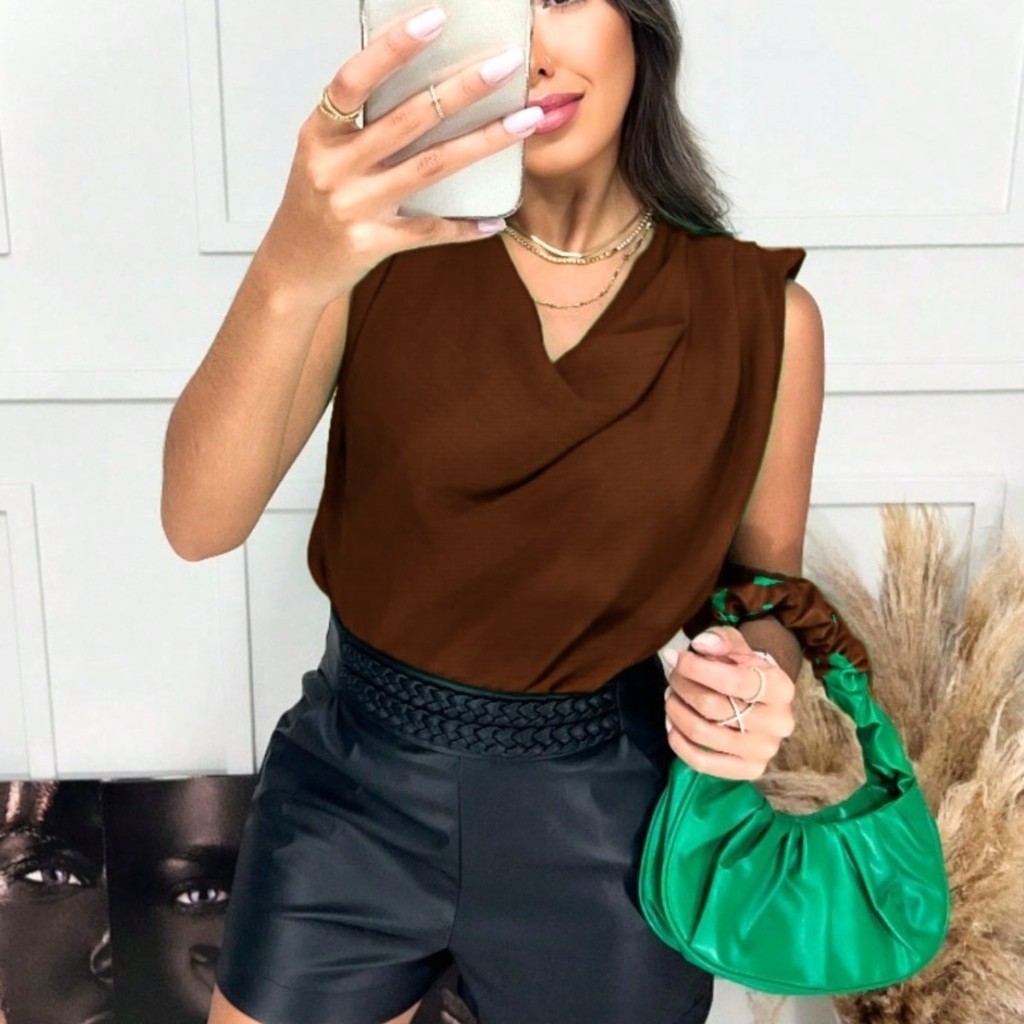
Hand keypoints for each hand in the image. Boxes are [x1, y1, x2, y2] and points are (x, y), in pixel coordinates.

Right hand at [255, 4, 543, 308]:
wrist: (292, 269)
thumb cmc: (314, 205)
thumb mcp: (323, 155)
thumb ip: (361, 124)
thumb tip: (426, 85)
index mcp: (320, 134)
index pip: (355, 80)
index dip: (394, 48)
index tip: (436, 20)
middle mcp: (334, 167)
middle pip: (410, 119)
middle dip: (464, 87)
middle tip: (507, 63)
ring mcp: (354, 207)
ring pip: (431, 166)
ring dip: (484, 142)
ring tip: (525, 122)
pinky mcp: (373, 243)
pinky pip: (430, 229)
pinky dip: (465, 225)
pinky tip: (496, 218)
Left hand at [662, 627, 795, 780]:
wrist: (762, 700)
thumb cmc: (745, 669)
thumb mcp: (738, 646)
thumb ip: (721, 640)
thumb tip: (700, 645)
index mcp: (781, 688)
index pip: (732, 681)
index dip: (696, 668)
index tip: (675, 658)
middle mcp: (778, 723)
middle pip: (712, 706)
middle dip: (682, 686)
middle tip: (671, 675)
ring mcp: (764, 750)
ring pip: (702, 732)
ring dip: (676, 711)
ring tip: (671, 696)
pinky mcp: (749, 770)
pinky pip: (702, 763)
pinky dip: (678, 742)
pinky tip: (672, 724)